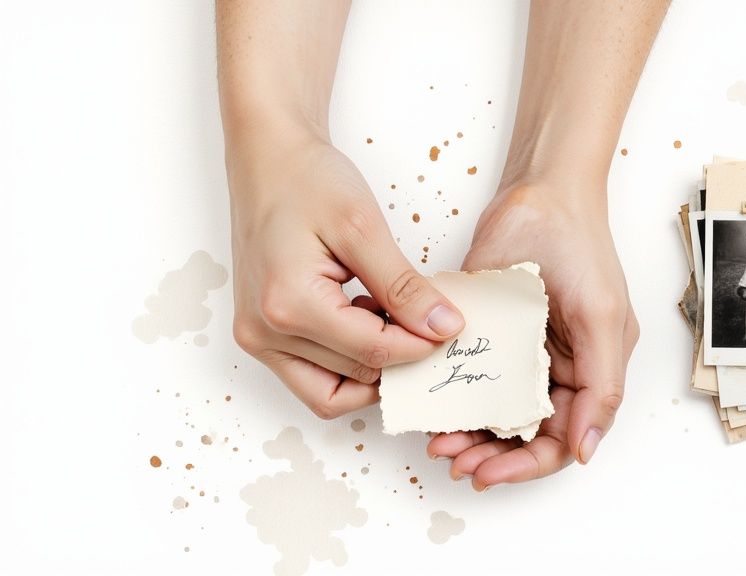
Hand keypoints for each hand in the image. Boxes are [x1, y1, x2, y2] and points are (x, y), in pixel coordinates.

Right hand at [227, 131, 463, 418]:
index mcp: (287, 304)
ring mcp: (257, 338)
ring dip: (371, 366)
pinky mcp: (261, 335)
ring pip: (331, 392)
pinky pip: (311, 377)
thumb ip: (404, 286)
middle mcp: (263, 332)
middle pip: (355, 376)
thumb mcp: (364, 228)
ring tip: (391, 318)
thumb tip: (443, 327)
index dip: (420, 346)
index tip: (450, 327)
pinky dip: (346, 362)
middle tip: (429, 323)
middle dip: (398, 357)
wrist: (268, 158)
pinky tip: (366, 320)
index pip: (372, 352)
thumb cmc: (308, 180)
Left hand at [426, 185, 638, 489]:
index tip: (487, 473)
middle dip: (491, 454)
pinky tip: (435, 407)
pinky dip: (457, 398)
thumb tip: (585, 450)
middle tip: (453, 459)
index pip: (564, 439)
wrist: (538, 188)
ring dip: (471, 433)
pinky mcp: (495, 332)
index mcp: (594, 367)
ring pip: (498, 412)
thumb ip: (600, 385)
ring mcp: (526, 351)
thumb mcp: (600, 315)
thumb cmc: (576, 240)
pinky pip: (476, 378)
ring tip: (439, 442)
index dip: (527, 465)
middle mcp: (561, 366)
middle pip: (528, 433)